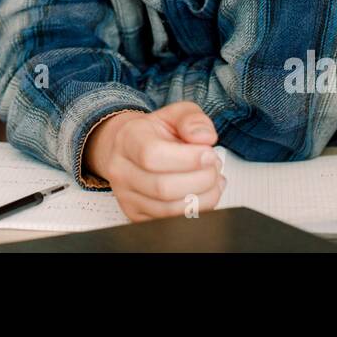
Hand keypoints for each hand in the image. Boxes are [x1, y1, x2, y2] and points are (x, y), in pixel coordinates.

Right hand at [82, 101, 224, 221]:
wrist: (129, 148)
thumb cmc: (154, 133)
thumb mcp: (175, 114)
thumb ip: (192, 119)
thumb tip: (205, 138)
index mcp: (128, 139)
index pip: (152, 155)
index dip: (188, 159)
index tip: (209, 153)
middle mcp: (121, 170)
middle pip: (162, 187)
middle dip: (201, 179)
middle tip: (214, 166)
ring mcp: (126, 196)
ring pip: (168, 210)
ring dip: (203, 198)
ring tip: (213, 180)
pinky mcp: (135, 216)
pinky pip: (170, 222)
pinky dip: (196, 211)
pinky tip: (204, 193)